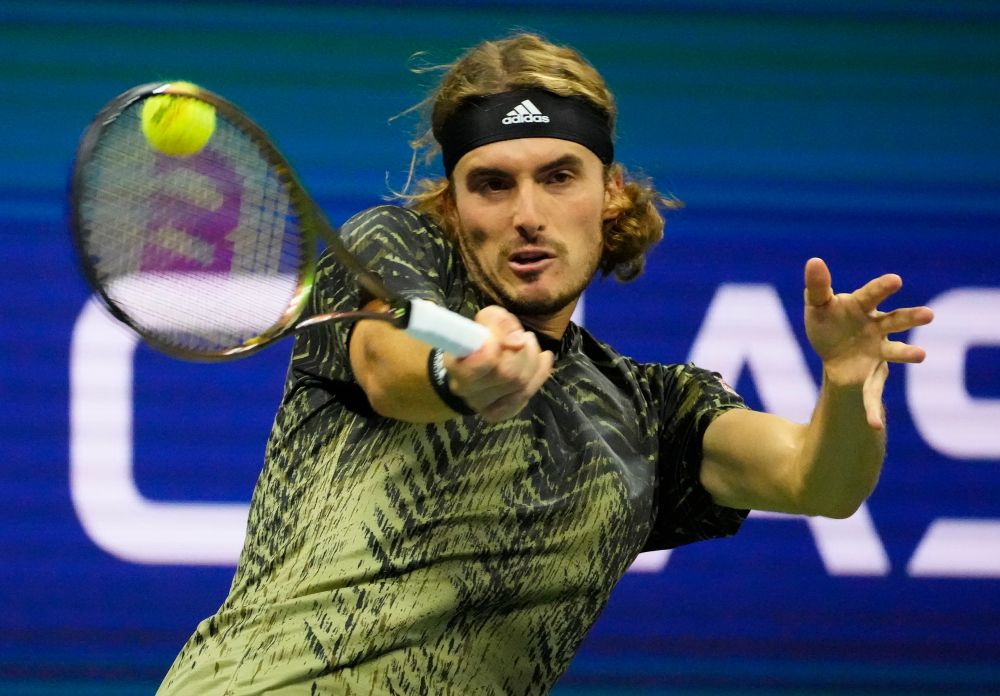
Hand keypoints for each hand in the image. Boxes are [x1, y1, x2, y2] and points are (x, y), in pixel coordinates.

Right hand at [444, 305, 553, 421]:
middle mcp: (467, 390)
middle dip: (524, 352)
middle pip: (508, 374)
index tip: (500, 338)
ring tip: (530, 343)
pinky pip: (527, 395)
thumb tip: (518, 341)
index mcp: (456, 364)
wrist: (472, 363)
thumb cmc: (478, 338)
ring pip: (520, 386)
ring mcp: (483, 405)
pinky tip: (543, 358)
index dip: (497, 349)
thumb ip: (499, 323)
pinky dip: (540, 374)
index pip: (483, 361)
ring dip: (533, 360)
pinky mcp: (499, 413)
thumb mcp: (485, 320)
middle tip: (525, 336)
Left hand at [803, 258, 933, 429]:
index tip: (896, 280)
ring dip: (907, 353)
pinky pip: (872, 394)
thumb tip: (813, 261)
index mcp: (862, 308)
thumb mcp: (817, 305)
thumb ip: (817, 286)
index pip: (871, 295)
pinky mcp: (872, 374)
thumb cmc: (829, 320)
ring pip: (895, 351)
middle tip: (928, 315)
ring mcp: (878, 351)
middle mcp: (877, 328)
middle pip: (895, 320)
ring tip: (921, 355)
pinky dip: (872, 410)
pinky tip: (873, 426)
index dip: (882, 288)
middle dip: (910, 317)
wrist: (834, 347)